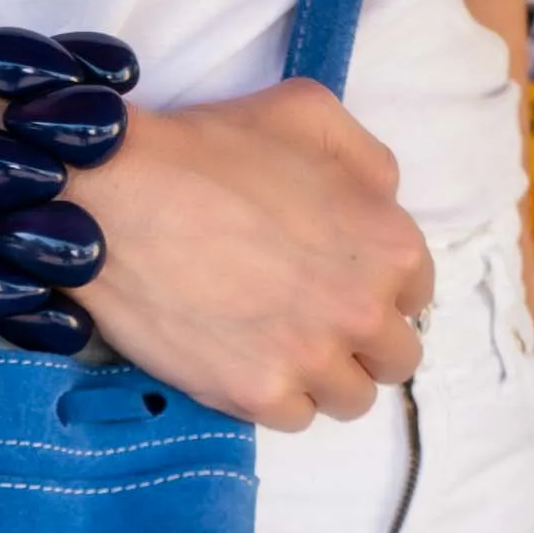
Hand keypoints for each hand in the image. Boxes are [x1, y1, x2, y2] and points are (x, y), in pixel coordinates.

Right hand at [80, 79, 434, 428]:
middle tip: (316, 322)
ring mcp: (309, 359)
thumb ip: (366, 162)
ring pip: (351, 400)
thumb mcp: (308, 112)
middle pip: (395, 359)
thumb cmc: (208, 148)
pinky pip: (294, 420)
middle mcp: (362, 311)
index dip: (378, 288)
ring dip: (325, 378)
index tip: (341, 284)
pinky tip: (247, 362)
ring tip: (283, 349)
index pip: (417, 295)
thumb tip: (381, 204)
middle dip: (363, 343)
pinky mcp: (254, 395)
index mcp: (389, 245)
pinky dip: (277, 397)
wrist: (116, 199)